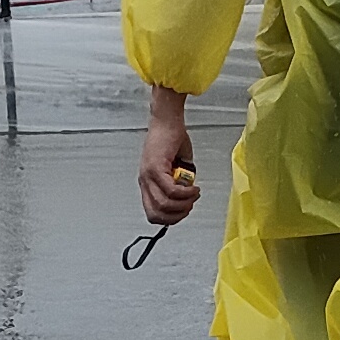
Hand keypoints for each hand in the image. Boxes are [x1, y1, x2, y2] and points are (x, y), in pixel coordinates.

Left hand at [138, 90, 201, 227]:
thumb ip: (180, 182)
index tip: (184, 212)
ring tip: (194, 195)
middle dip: (178, 216)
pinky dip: (185, 194)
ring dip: (183, 204)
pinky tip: (194, 189)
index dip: (169, 219)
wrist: (167, 120)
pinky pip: (171, 191)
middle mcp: (144, 181)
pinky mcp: (155, 169)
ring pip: (164, 204)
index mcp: (147, 183)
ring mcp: (148, 176)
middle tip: (190, 206)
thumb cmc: (171, 138)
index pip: (152, 214)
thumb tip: (187, 194)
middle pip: (157, 214)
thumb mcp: (176, 166)